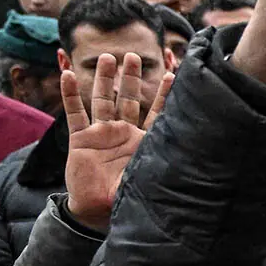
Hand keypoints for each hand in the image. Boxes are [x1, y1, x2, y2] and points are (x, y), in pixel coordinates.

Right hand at [62, 54, 173, 232]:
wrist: (97, 209)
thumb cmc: (126, 198)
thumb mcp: (149, 180)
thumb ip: (165, 167)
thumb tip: (199, 163)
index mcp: (143, 141)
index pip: (157, 113)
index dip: (163, 95)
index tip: (172, 74)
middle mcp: (122, 133)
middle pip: (127, 98)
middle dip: (130, 77)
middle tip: (134, 56)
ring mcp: (101, 134)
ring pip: (102, 100)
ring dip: (103, 79)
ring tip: (107, 58)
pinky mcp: (81, 139)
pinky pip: (75, 113)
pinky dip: (70, 95)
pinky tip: (66, 76)